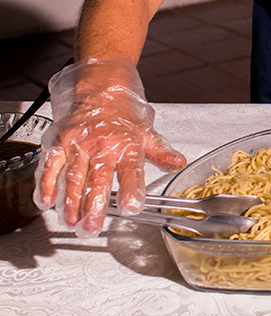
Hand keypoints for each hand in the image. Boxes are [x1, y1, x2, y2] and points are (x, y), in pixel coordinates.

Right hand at [34, 58, 185, 235]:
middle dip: (94, 206)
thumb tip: (179, 163)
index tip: (130, 208)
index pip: (131, 171)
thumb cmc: (125, 113)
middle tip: (92, 226)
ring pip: (74, 177)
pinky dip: (47, 184)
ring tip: (72, 221)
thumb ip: (161, 153)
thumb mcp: (148, 133)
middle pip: (98, 179)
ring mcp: (79, 144)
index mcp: (127, 144)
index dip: (131, 190)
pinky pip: (51, 166)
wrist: (101, 88)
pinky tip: (46, 201)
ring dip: (70, 202)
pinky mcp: (60, 143)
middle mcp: (103, 145)